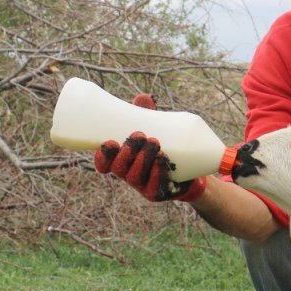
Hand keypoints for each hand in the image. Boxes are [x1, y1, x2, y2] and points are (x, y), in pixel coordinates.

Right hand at [92, 93, 206, 202]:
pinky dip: (157, 173)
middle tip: (140, 135)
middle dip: (127, 151)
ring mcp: (142, 185)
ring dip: (142, 159)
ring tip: (155, 143)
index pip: (104, 164)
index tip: (108, 142)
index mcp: (122, 160)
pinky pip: (154, 187)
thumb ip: (146, 113)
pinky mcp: (158, 193)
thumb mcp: (154, 126)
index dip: (102, 157)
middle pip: (119, 168)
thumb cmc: (163, 143)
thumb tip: (142, 98)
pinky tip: (162, 161)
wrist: (188, 168)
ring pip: (135, 176)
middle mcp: (128, 174)